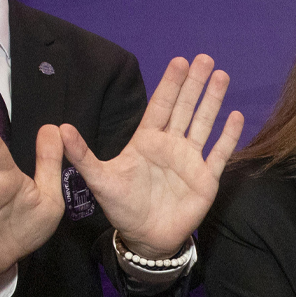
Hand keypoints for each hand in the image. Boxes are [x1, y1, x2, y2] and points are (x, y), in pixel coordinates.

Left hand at [60, 55, 244, 257]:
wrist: (146, 237)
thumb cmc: (123, 207)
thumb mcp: (99, 179)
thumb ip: (82, 155)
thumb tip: (60, 128)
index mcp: (147, 140)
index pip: (160, 106)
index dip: (170, 84)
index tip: (179, 61)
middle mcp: (171, 145)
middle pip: (184, 108)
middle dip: (195, 84)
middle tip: (205, 59)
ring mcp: (190, 160)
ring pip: (203, 123)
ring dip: (212, 101)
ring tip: (221, 76)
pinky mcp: (206, 178)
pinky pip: (219, 153)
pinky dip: (228, 135)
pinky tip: (235, 116)